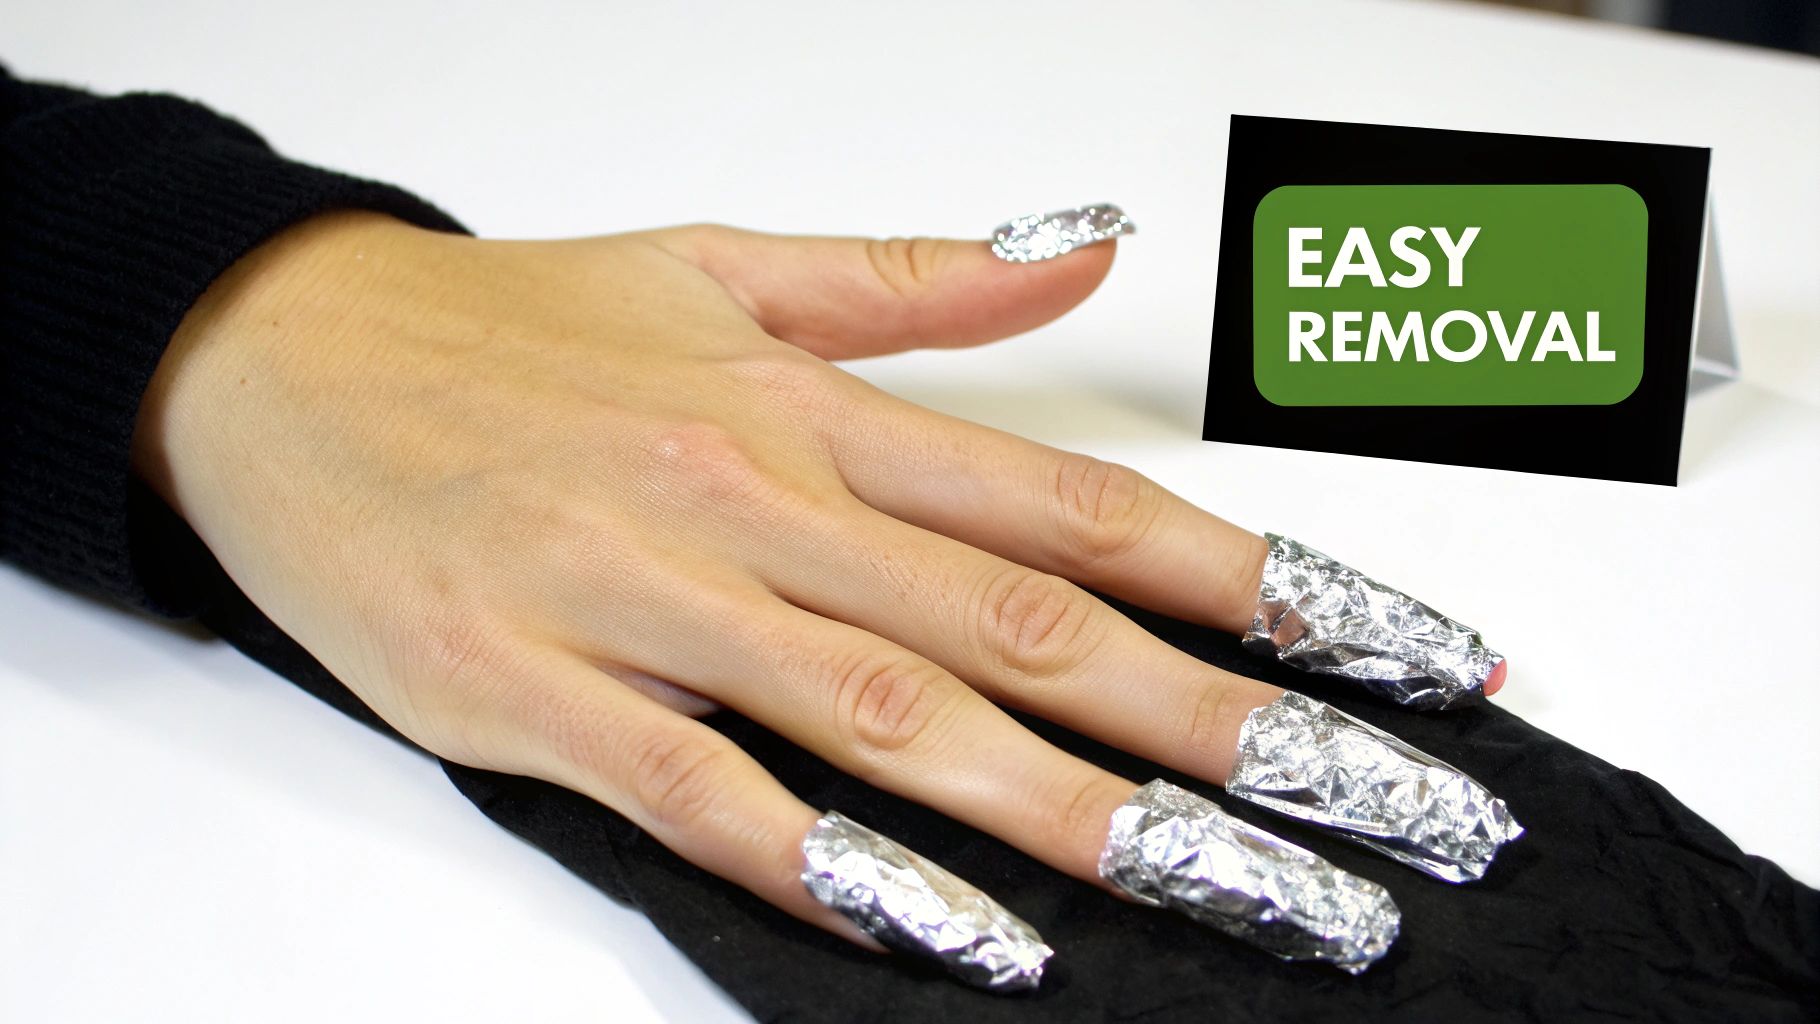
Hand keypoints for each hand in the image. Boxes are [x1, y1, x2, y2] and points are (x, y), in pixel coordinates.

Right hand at [131, 209, 1305, 949]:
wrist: (278, 360)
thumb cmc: (509, 328)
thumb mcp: (721, 267)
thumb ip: (915, 280)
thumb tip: (1087, 243)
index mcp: (812, 411)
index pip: (1076, 507)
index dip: (1250, 581)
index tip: (1382, 652)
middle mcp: (753, 501)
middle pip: (1026, 631)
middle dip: (1217, 729)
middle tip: (1370, 815)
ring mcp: (646, 603)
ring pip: (892, 719)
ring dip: (1070, 816)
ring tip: (1225, 890)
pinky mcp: (537, 695)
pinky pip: (707, 794)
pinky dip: (831, 863)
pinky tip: (946, 927)